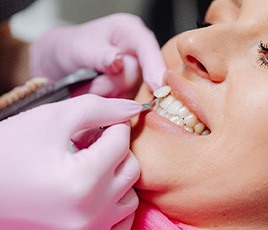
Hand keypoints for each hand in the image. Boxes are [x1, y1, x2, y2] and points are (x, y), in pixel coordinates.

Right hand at [0, 95, 141, 229]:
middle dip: (116, 150)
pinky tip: (96, 194)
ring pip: (130, 198)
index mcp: (83, 180)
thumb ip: (99, 108)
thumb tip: (134, 108)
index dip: (113, 126)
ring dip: (117, 178)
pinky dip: (115, 207)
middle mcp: (90, 213)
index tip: (99, 124)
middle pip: (131, 169)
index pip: (121, 142)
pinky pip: (121, 226)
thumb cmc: (11, 148)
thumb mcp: (53, 118)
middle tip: (93, 144)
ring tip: (91, 167)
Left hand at [30, 13, 165, 97]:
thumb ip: (99, 55)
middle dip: (114, 85)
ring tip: (89, 86)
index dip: (154, 67)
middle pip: (140, 77)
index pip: (148, 48)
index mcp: (131, 33)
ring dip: (107, 96)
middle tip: (91, 83)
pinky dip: (108, 105)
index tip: (156, 85)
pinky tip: (96, 94)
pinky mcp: (130, 94)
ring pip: (131, 95)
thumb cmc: (70, 48)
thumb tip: (117, 61)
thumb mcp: (79, 47)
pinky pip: (125, 107)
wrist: (60, 65)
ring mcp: (135, 77)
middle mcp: (138, 55)